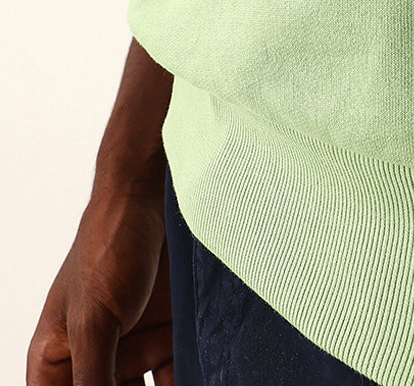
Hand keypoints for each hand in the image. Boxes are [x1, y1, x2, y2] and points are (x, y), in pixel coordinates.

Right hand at [26, 172, 173, 385]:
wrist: (155, 193)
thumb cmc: (107, 245)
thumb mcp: (94, 322)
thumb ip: (93, 382)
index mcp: (57, 361)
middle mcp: (95, 359)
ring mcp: (133, 345)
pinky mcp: (170, 331)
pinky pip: (178, 372)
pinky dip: (192, 378)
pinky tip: (209, 379)